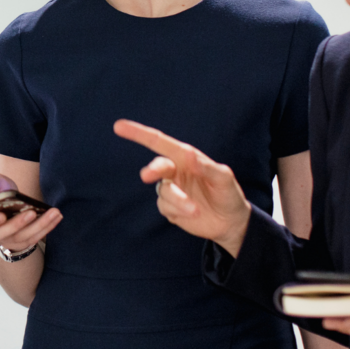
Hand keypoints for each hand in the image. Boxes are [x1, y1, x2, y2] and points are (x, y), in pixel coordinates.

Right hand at [0, 174, 60, 253]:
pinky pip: (35, 238)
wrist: (11, 202)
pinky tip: (57, 216)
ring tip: (52, 212)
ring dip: (38, 226)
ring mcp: (5, 240)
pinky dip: (47, 227)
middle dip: (16, 225)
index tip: (1, 215)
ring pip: (21, 238)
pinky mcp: (22, 243)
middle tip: (31, 213)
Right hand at [113, 119, 251, 255]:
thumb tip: (190, 157)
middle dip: (152, 170)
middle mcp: (175, 171)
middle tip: (147, 176)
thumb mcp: (224, 178)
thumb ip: (207, 167)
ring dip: (178, 200)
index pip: (160, 142)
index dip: (139, 133)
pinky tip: (194, 214)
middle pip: (156, 167)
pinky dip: (179, 211)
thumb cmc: (227, 193)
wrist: (230, 222)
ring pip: (163, 191)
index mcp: (186, 157)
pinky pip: (166, 207)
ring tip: (196, 209)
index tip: (118, 126)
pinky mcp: (170, 208)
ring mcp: (172, 190)